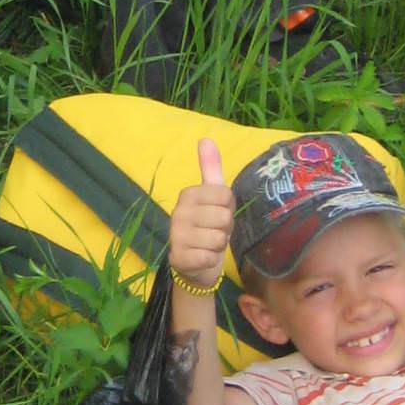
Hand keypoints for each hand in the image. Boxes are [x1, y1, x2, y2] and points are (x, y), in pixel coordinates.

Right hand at [169, 139, 234, 291]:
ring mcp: (176, 235)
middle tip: (213, 232)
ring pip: (219, 239)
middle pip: (224, 218)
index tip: (217, 214)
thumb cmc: (207, 227)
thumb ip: (210, 168)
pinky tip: (202, 258)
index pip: (226, 196)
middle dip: (225, 229)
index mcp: (188, 194)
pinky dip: (211, 260)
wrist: (194, 265)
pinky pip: (209, 257)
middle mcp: (178, 212)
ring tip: (208, 245)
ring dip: (219, 246)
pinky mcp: (179, 258)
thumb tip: (205, 138)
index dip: (228, 209)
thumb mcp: (212, 197)